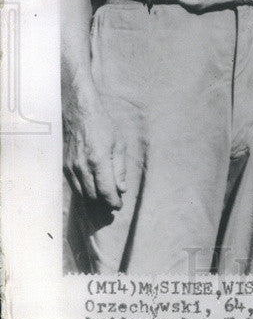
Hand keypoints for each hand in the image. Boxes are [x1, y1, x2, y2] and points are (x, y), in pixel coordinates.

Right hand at [63, 93, 125, 208]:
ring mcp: (71, 167)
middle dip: (104, 205)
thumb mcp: (118, 144)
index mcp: (98, 161)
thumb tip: (121, 189)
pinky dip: (84, 192)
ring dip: (93, 201)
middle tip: (113, 205)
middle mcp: (82, 167)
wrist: (79, 112)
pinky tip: (92, 192)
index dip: (113, 202)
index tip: (119, 206)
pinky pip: (74, 186)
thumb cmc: (103, 125)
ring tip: (104, 202)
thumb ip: (120, 168)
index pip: (106, 191)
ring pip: (82, 194)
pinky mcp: (64, 166)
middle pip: (93, 196)